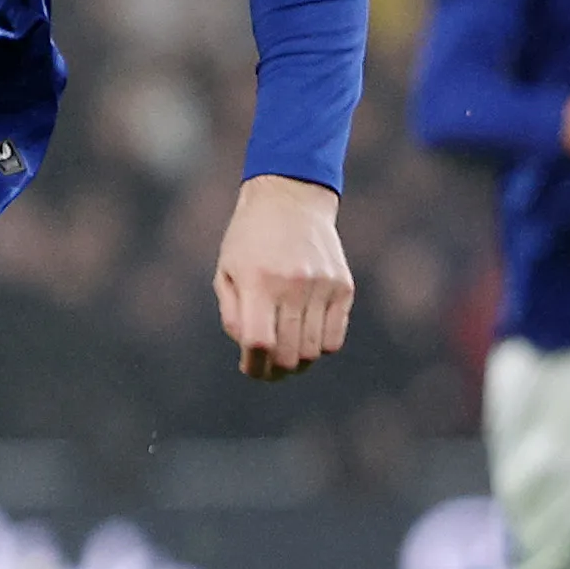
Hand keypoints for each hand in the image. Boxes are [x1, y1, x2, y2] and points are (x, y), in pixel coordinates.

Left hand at [212, 174, 352, 381]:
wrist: (290, 197)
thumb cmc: (250, 238)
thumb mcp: (226, 271)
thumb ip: (233, 315)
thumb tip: (250, 350)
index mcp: (258, 281)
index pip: (260, 342)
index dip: (254, 365)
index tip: (249, 368)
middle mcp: (293, 285)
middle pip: (289, 354)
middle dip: (274, 371)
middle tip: (267, 370)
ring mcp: (322, 286)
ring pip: (314, 351)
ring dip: (298, 363)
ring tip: (286, 358)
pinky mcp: (343, 286)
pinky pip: (335, 338)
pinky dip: (321, 348)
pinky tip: (307, 338)